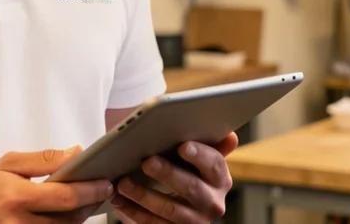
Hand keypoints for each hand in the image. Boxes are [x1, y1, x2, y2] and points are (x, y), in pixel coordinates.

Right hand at [0, 147, 112, 223]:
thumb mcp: (9, 164)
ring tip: (87, 202)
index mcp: (17, 196)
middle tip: (102, 191)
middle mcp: (19, 222)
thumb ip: (44, 159)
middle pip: (69, 219)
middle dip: (90, 204)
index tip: (105, 183)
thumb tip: (75, 153)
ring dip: (79, 218)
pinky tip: (68, 216)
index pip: (64, 197)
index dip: (90, 191)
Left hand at [111, 132, 239, 223]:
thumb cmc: (187, 172)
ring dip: (144, 196)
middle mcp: (213, 203)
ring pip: (169, 209)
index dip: (199, 154)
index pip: (215, 164)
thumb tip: (229, 135)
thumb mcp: (199, 160)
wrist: (182, 207)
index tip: (182, 146)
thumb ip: (211, 145)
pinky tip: (119, 201)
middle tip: (147, 161)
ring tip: (124, 183)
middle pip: (191, 187)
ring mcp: (195, 222)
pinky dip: (133, 213)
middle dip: (167, 173)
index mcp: (220, 179)